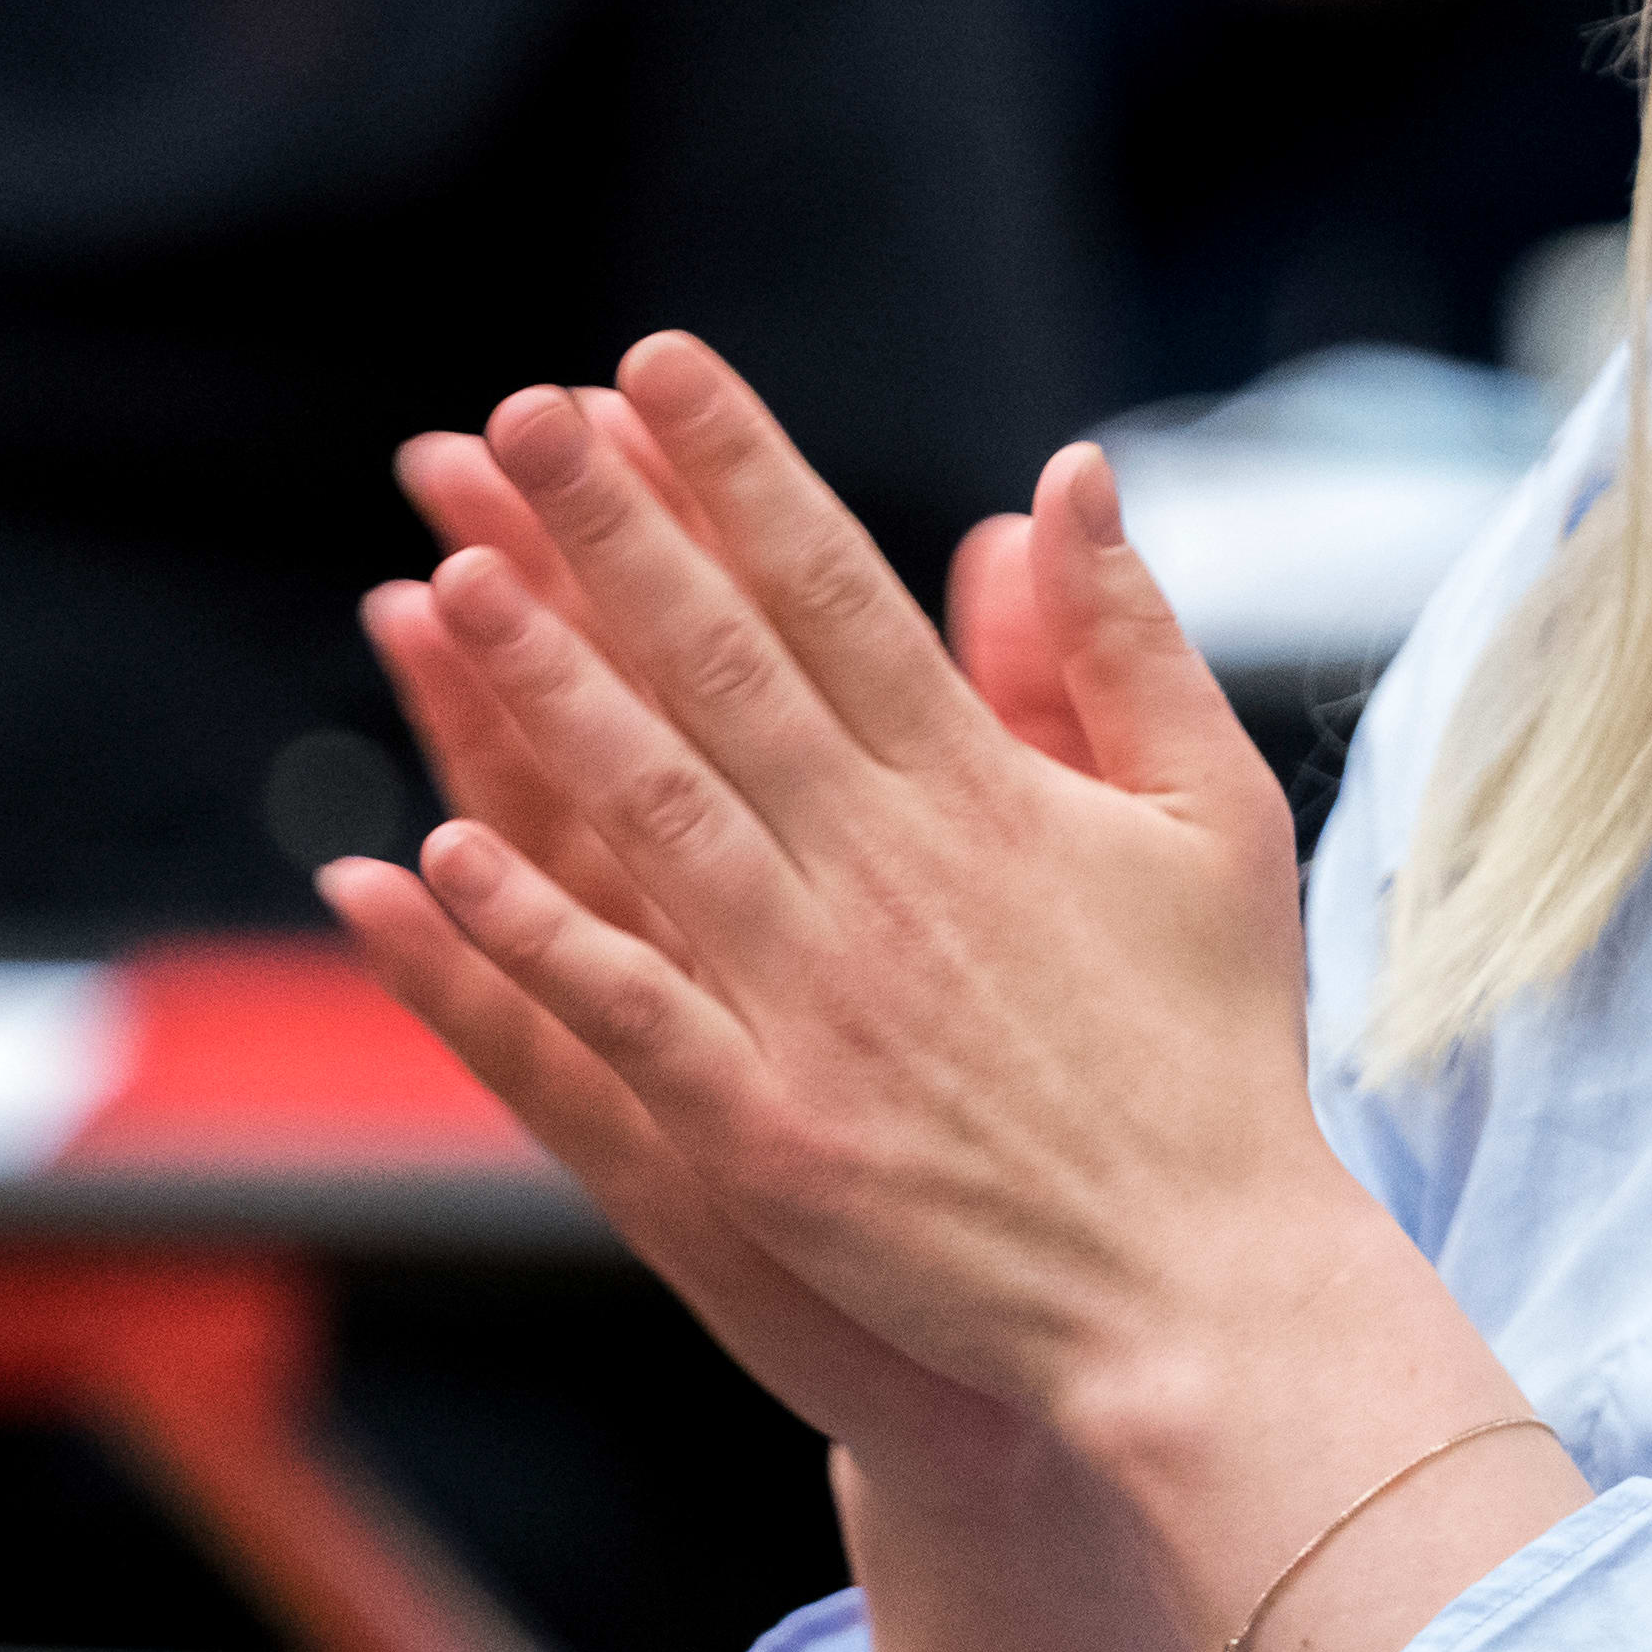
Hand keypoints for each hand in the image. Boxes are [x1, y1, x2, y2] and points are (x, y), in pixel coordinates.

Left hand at [328, 336, 1349, 1445]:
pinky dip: (533, 931)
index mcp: (986, 791)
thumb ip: (1124, 642)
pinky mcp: (765, 1128)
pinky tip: (437, 853)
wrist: (1203, 1286)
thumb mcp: (1211, 816)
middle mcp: (888, 872)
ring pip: (651, 811)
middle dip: (611, 531)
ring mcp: (816, 1001)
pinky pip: (624, 1008)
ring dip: (545, 695)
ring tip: (451, 583)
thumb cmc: (1214, 1052)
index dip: (736, 468)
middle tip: (508, 420)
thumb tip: (1067, 475)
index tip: (651, 364)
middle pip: (721, 668)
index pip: (836, 587)